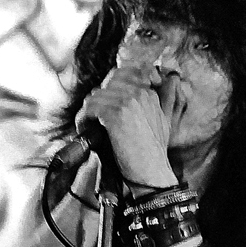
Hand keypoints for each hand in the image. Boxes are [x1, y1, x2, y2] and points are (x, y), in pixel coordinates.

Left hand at [75, 34, 179, 192]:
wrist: (152, 174)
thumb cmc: (153, 154)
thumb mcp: (162, 122)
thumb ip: (159, 101)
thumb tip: (158, 88)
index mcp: (150, 94)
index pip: (125, 72)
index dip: (110, 86)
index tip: (104, 101)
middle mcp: (141, 94)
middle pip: (107, 82)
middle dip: (98, 98)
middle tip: (94, 116)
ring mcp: (129, 102)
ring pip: (95, 95)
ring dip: (88, 111)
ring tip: (89, 126)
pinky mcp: (116, 114)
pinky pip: (90, 108)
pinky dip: (83, 120)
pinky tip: (86, 130)